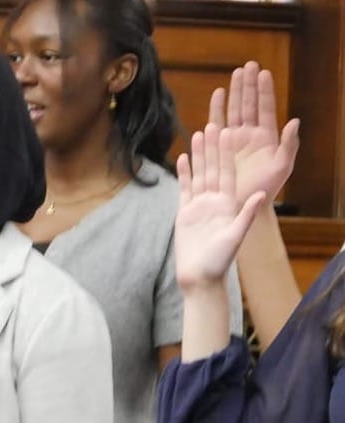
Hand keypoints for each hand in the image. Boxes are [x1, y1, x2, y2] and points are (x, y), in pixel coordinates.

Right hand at [175, 124, 265, 290]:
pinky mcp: (185, 213)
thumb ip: (246, 215)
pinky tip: (183, 159)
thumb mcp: (235, 237)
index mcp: (229, 204)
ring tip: (196, 135)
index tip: (226, 133)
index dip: (226, 153)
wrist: (199, 277)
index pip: (227, 173)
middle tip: (211, 124)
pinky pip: (184, 189)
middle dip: (212, 147)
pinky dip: (184, 174)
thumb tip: (261, 195)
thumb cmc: (218, 261)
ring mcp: (200, 205)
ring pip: (199, 175)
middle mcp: (215, 201)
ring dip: (198, 156)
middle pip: (213, 169)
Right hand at [208, 61, 298, 202]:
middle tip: (249, 65)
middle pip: (248, 104)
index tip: (264, 72)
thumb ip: (289, 144)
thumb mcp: (283, 166)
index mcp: (267, 137)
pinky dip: (216, 109)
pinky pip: (216, 124)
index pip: (265, 108)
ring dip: (234, 93)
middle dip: (248, 85)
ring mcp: (233, 140)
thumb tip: (295, 121)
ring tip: (235, 75)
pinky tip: (217, 95)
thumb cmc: (267, 187)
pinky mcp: (218, 146)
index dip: (264, 91)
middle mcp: (250, 135)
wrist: (244, 202)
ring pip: (234, 110)